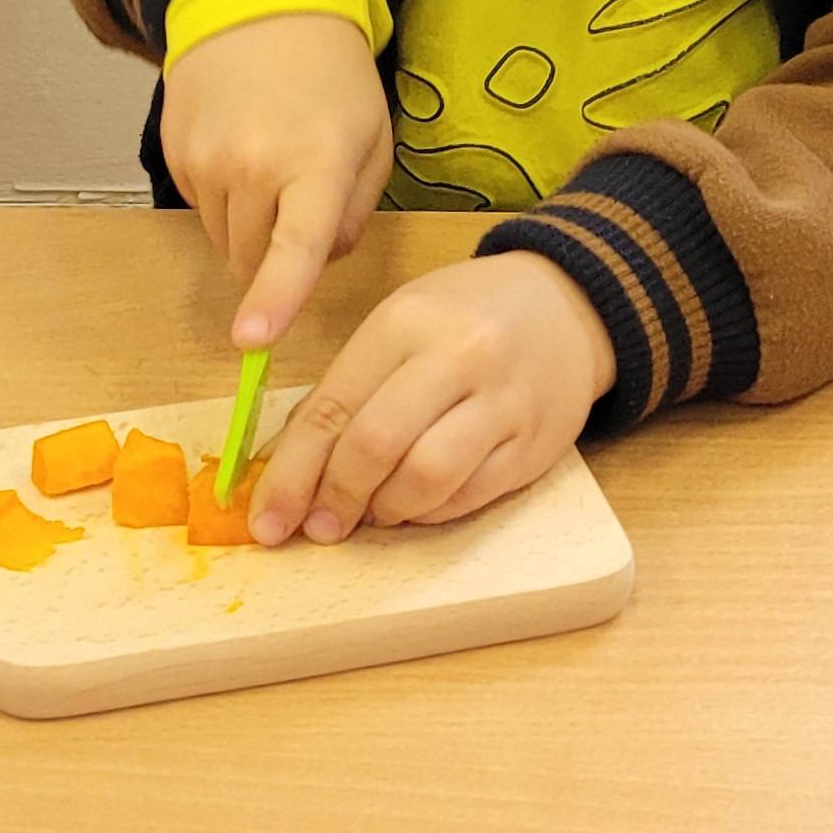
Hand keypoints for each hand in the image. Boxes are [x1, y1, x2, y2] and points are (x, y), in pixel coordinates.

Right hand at [160, 11, 390, 350]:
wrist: (258, 5)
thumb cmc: (332, 77)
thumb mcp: (373, 138)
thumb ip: (353, 211)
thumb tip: (318, 261)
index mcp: (314, 161)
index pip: (295, 247)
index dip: (275, 299)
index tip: (252, 342)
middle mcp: (251, 164)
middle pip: (252, 261)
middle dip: (276, 257)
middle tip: (301, 200)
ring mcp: (204, 159)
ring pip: (224, 243)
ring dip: (249, 229)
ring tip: (271, 166)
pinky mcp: (174, 154)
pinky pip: (202, 211)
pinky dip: (224, 201)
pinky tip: (241, 151)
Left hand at [244, 250, 612, 540]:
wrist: (564, 306)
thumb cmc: (464, 318)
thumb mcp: (400, 324)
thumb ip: (350, 388)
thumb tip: (294, 472)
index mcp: (405, 322)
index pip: (332, 407)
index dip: (291, 473)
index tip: (267, 518)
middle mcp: (456, 357)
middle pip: (375, 445)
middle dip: (335, 498)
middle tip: (319, 526)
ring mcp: (501, 403)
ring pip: (425, 477)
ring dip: (385, 509)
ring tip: (373, 511)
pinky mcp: (533, 444)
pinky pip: (468, 495)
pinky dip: (428, 512)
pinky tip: (414, 505)